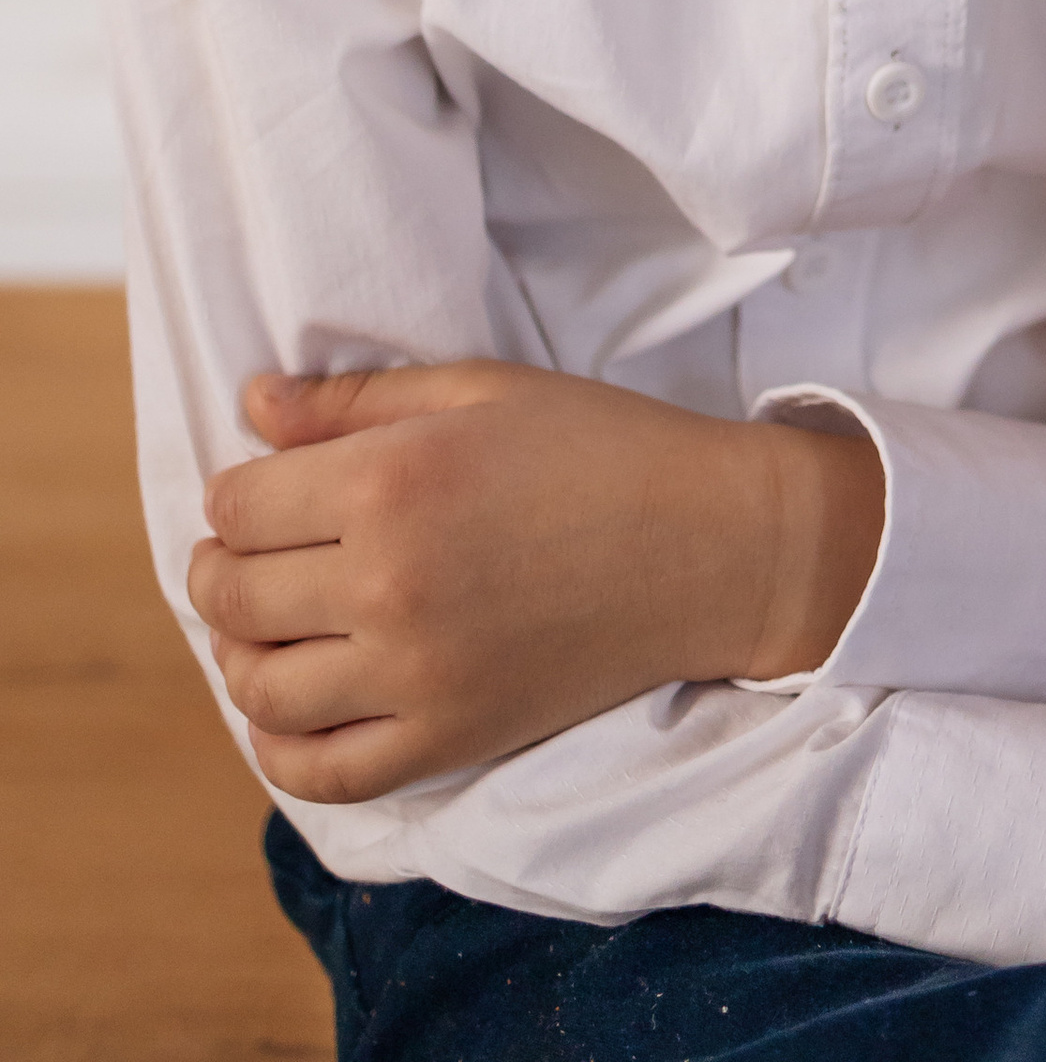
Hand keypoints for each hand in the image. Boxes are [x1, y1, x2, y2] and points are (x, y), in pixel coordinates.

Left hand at [187, 359, 882, 801]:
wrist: (708, 545)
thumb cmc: (599, 446)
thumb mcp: (481, 390)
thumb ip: (357, 400)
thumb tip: (253, 405)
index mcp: (392, 482)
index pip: (243, 505)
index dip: (235, 494)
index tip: (255, 492)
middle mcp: (388, 584)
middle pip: (237, 596)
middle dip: (219, 572)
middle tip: (237, 559)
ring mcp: (415, 676)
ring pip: (262, 690)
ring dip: (237, 657)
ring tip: (259, 629)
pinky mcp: (448, 741)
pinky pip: (323, 774)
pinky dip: (280, 754)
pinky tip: (286, 715)